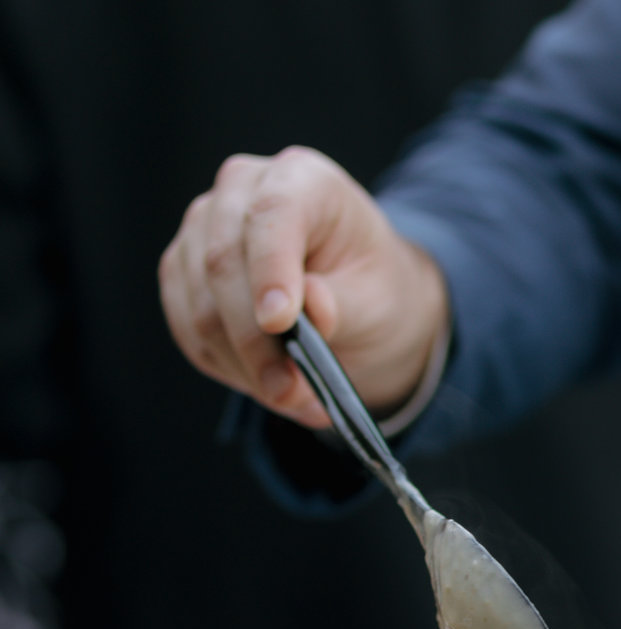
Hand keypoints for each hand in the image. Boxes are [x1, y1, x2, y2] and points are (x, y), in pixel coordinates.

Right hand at [158, 146, 449, 428]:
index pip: (273, 212)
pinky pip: (190, 333)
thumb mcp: (378, 299)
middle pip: (223, 265)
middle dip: (256, 342)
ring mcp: (203, 230)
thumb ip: (343, 303)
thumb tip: (311, 309)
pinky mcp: (183, 274)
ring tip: (294, 399)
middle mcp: (241, 191)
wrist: (354, 301)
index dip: (271, 268)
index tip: (280, 323)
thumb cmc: (370, 289)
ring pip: (202, 309)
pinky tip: (267, 386)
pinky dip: (228, 370)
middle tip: (291, 393)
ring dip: (246, 369)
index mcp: (301, 178)